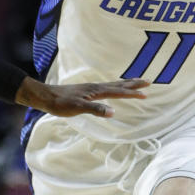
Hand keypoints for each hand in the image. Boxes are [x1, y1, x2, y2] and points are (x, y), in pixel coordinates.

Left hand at [16, 77, 149, 116]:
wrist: (46, 96)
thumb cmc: (61, 104)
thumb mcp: (78, 108)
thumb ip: (95, 110)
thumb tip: (113, 112)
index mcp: (96, 91)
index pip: (118, 92)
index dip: (132, 93)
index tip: (145, 94)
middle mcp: (96, 87)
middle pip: (119, 84)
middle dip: (134, 84)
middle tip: (148, 82)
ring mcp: (91, 88)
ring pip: (113, 84)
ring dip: (126, 84)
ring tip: (136, 82)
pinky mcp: (87, 91)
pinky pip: (107, 87)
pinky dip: (116, 87)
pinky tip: (113, 89)